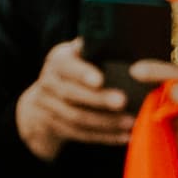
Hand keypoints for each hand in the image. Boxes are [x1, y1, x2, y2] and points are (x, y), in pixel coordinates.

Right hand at [17, 40, 136, 156]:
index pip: (67, 66)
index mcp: (58, 60)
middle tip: (123, 101)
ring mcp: (49, 107)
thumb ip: (98, 47)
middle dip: (99, 99)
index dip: (82, 73)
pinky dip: (104, 137)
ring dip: (106, 122)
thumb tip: (129, 41)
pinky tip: (124, 136)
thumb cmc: (77, 67)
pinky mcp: (55, 127)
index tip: (100, 80)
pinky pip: (80, 134)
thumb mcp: (81, 52)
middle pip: (72, 94)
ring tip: (131, 122)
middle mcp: (49, 83)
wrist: (47, 97)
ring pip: (76, 118)